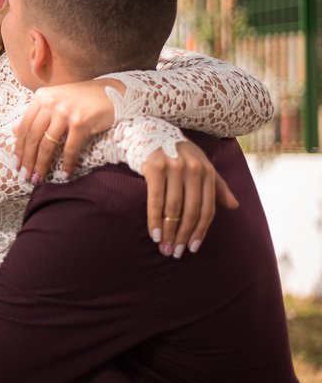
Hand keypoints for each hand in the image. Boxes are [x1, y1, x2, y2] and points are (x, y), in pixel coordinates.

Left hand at [13, 78, 122, 181]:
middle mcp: (50, 103)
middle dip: (27, 160)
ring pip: (48, 144)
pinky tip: (64, 175)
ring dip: (42, 165)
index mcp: (41, 97)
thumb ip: (36, 115)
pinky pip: (69, 148)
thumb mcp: (55, 101)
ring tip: (38, 178)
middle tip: (24, 176)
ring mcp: (65, 112)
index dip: (18, 147)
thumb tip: (13, 131)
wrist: (112, 92)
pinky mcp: (80, 122)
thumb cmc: (81, 99)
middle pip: (33, 137)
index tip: (16, 164)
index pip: (24, 126)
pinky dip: (66, 164)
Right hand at [143, 139, 239, 257]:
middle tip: (176, 252)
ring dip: (169, 231)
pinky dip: (155, 220)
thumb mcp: (200, 164)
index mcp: (207, 171)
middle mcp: (194, 169)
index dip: (200, 231)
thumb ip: (217, 185)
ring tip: (164, 247)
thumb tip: (235, 206)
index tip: (193, 248)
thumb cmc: (176, 152)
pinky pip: (156, 200)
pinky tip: (155, 233)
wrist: (148, 129)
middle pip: (191, 210)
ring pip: (173, 208)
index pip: (207, 208)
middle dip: (184, 235)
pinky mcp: (155, 167)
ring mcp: (174, 167)